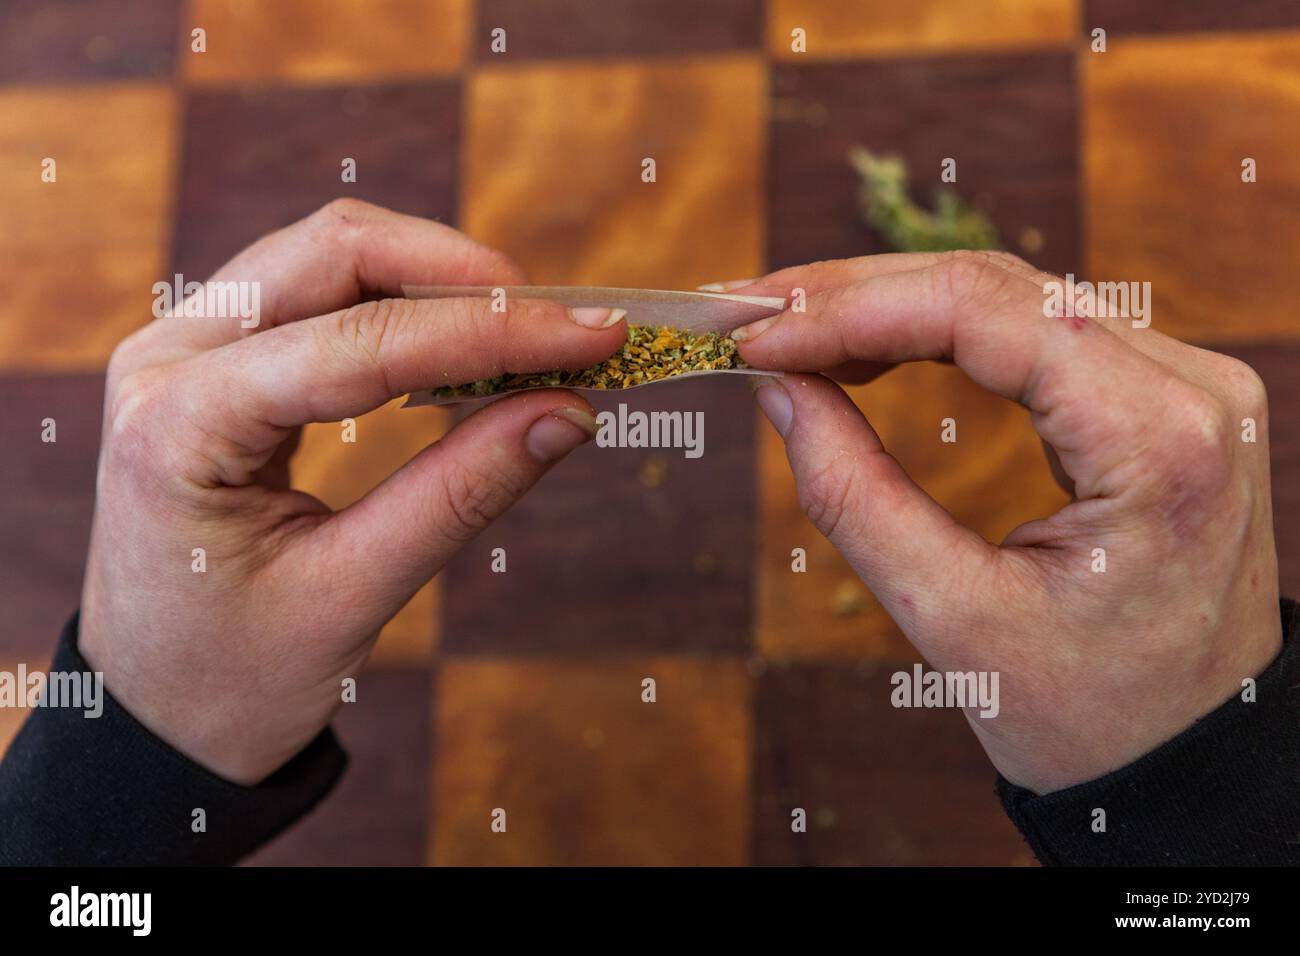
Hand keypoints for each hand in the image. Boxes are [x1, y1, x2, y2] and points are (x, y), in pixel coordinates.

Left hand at [79, 200, 625, 784]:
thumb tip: (568, 411)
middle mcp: (166, 358)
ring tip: (531, 338)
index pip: (357, 341)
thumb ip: (461, 494)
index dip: (488, 331)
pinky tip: (467, 347)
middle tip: (566, 325)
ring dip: (441, 282)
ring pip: (333, 257)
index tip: (592, 333)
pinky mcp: (218, 358)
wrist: (156, 711)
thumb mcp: (351, 594)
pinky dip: (408, 307)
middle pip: (336, 252)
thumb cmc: (232, 675)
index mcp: (176, 426)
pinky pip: (323, 295)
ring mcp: (185, 348)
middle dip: (464, 277)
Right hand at [729, 251, 1281, 793]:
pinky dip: (936, 332)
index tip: (757, 336)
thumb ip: (855, 496)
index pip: (984, 312)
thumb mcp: (955, 617)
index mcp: (1159, 438)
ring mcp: (1185, 382)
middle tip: (748, 312)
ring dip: (890, 305)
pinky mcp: (1161, 396)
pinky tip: (862, 346)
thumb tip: (778, 391)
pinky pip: (1033, 331)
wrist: (1190, 754)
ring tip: (788, 329)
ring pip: (1011, 296)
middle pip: (995, 286)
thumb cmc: (1091, 712)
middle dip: (856, 294)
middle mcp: (1190, 385)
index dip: (853, 309)